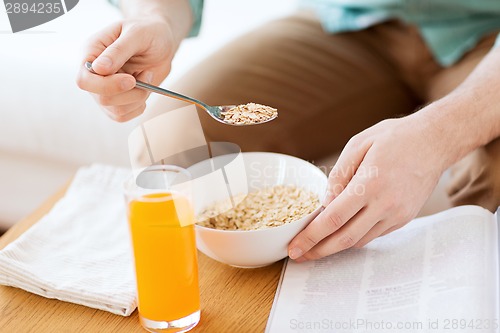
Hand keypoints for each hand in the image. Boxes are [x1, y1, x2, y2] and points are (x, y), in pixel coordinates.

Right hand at [76, 17, 176, 121]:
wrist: (162, 41)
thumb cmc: (149, 31)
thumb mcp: (136, 33)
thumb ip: (118, 51)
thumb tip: (99, 69)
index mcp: (91, 53)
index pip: (84, 80)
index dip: (107, 85)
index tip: (131, 80)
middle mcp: (94, 74)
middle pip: (102, 99)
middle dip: (130, 92)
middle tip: (146, 74)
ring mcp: (104, 89)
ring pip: (115, 110)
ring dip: (138, 97)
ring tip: (147, 76)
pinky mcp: (117, 100)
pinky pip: (124, 115)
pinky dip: (139, 106)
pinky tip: (145, 88)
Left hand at [288, 114, 448, 260]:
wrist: (434, 142)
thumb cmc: (394, 138)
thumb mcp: (358, 145)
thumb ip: (338, 175)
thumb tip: (324, 203)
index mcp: (370, 184)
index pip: (333, 219)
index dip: (310, 237)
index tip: (294, 247)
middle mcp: (385, 205)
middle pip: (344, 238)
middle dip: (318, 251)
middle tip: (299, 256)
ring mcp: (397, 215)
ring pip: (359, 240)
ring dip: (335, 247)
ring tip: (315, 246)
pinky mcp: (405, 219)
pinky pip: (374, 234)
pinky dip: (354, 237)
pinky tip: (341, 233)